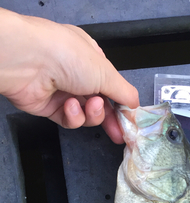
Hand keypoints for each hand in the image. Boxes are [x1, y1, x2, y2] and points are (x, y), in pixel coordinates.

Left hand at [0, 8, 138, 142]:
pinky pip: (70, 120)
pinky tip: (70, 106)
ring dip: (92, 113)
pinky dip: (73, 116)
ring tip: (90, 105)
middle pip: (101, 103)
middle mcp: (76, 73)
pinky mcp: (51, 107)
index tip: (131, 118)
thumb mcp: (106, 72)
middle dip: (111, 118)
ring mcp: (63, 91)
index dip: (122, 103)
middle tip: (120, 133)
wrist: (28, 62)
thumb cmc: (66, 55)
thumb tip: (135, 104)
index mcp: (90, 58)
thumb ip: (124, 92)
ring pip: (87, 114)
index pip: (112, 85)